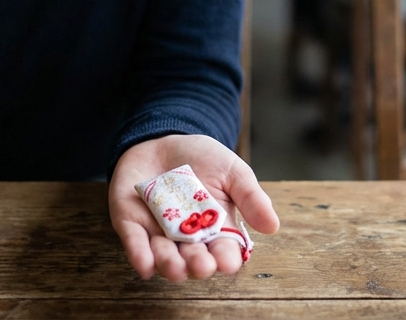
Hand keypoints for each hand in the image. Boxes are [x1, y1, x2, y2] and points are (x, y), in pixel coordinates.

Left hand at [109, 134, 279, 280]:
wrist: (162, 138)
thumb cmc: (202, 158)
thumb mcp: (232, 171)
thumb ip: (250, 196)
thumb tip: (273, 226)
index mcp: (216, 229)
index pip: (224, 251)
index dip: (226, 259)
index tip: (228, 261)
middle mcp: (188, 239)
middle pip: (194, 261)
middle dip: (198, 265)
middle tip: (202, 264)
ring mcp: (159, 233)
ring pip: (164, 258)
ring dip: (170, 266)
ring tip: (176, 267)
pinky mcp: (131, 225)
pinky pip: (134, 245)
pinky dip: (139, 256)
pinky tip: (145, 266)